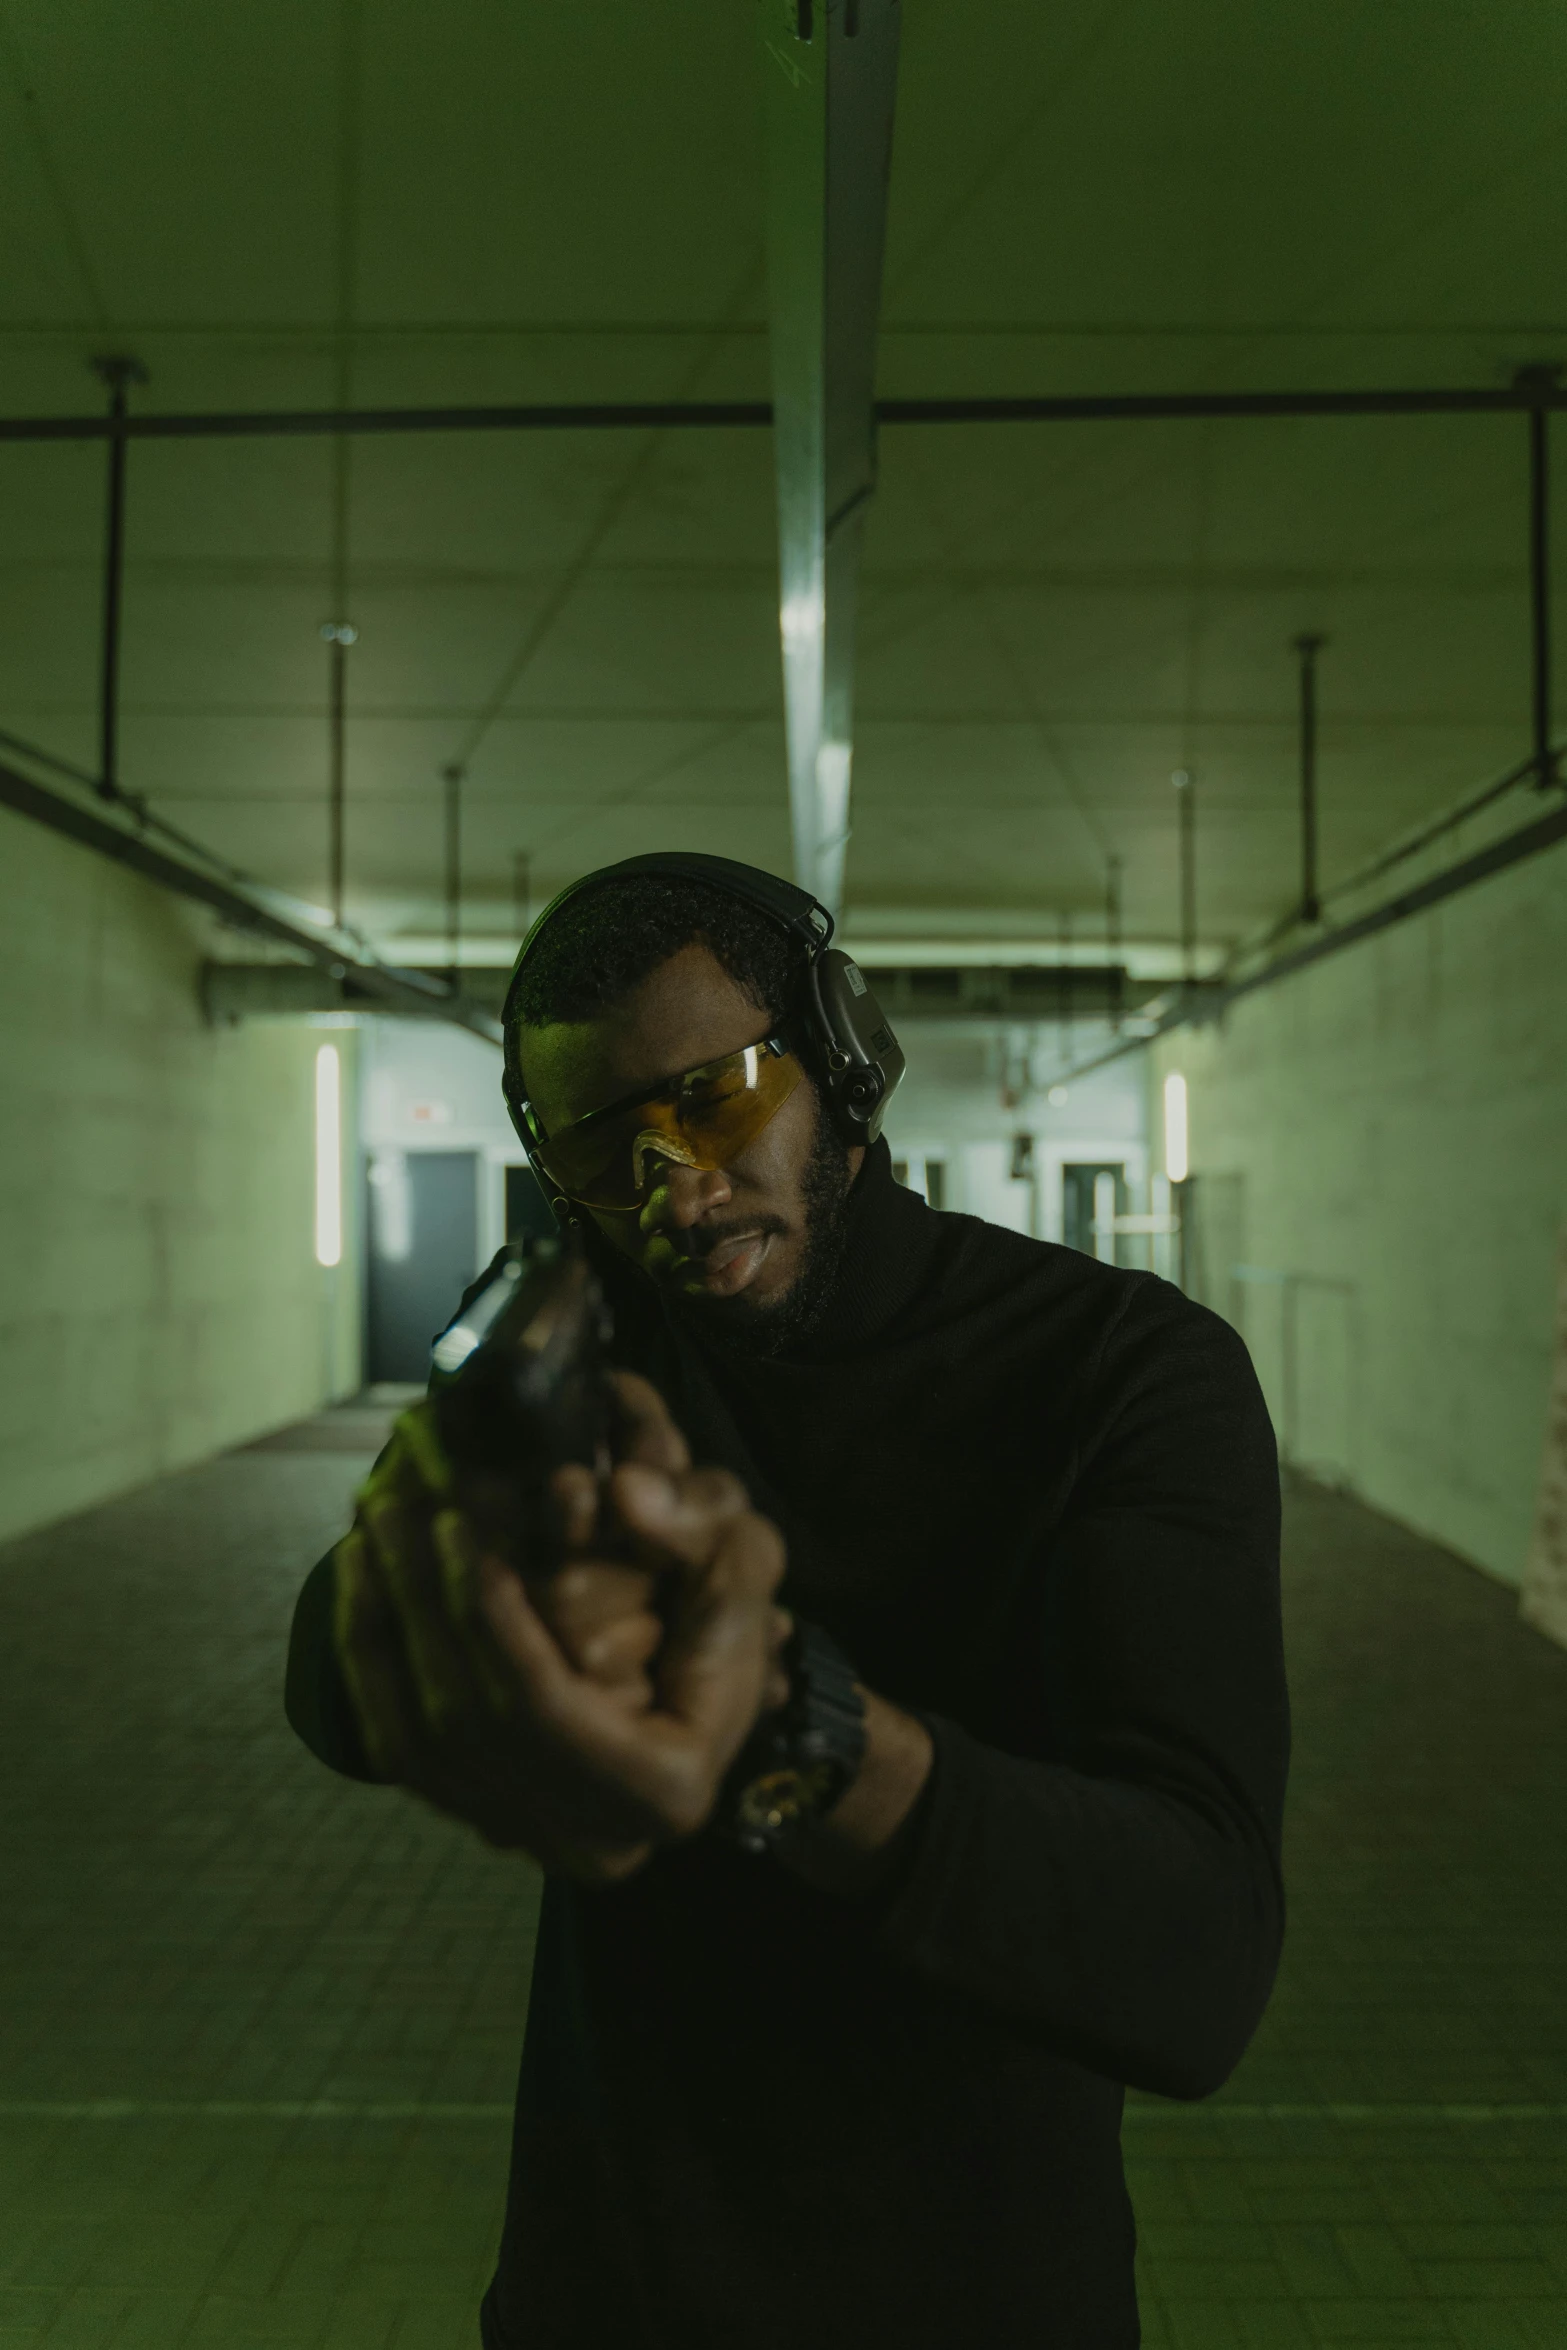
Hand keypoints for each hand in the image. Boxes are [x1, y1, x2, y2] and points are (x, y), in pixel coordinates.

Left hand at [332, 1372, 790, 1881]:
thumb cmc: (722, 1614)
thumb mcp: (743, 1563)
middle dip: (419, 1602)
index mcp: (663, 1789)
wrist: (698, 1690)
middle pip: (468, 1718)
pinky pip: (395, 1748)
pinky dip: (368, 1661)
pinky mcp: (480, 1820)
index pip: (546, 1706)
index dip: (492, 1619)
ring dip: (381, 1623)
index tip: (459, 1528)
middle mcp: (592, 1839)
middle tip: (393, 1504)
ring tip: (370, 1528)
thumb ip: (700, 1526)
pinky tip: (359, 1583)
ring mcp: (527, 1840)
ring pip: (417, 1737)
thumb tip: (624, 1487)